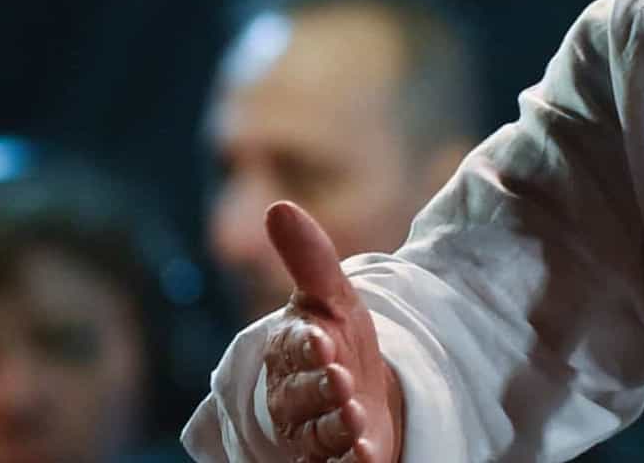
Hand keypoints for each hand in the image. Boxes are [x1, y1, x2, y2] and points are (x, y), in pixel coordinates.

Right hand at [261, 201, 400, 462]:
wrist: (363, 389)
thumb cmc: (340, 338)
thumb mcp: (334, 297)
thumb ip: (309, 259)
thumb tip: (278, 206)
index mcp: (288, 350)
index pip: (291, 348)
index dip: (305, 345)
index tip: (323, 337)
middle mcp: (292, 396)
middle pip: (299, 397)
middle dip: (319, 389)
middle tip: (342, 380)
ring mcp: (311, 433)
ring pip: (315, 436)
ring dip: (335, 430)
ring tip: (358, 423)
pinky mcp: (331, 460)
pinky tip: (365, 457)